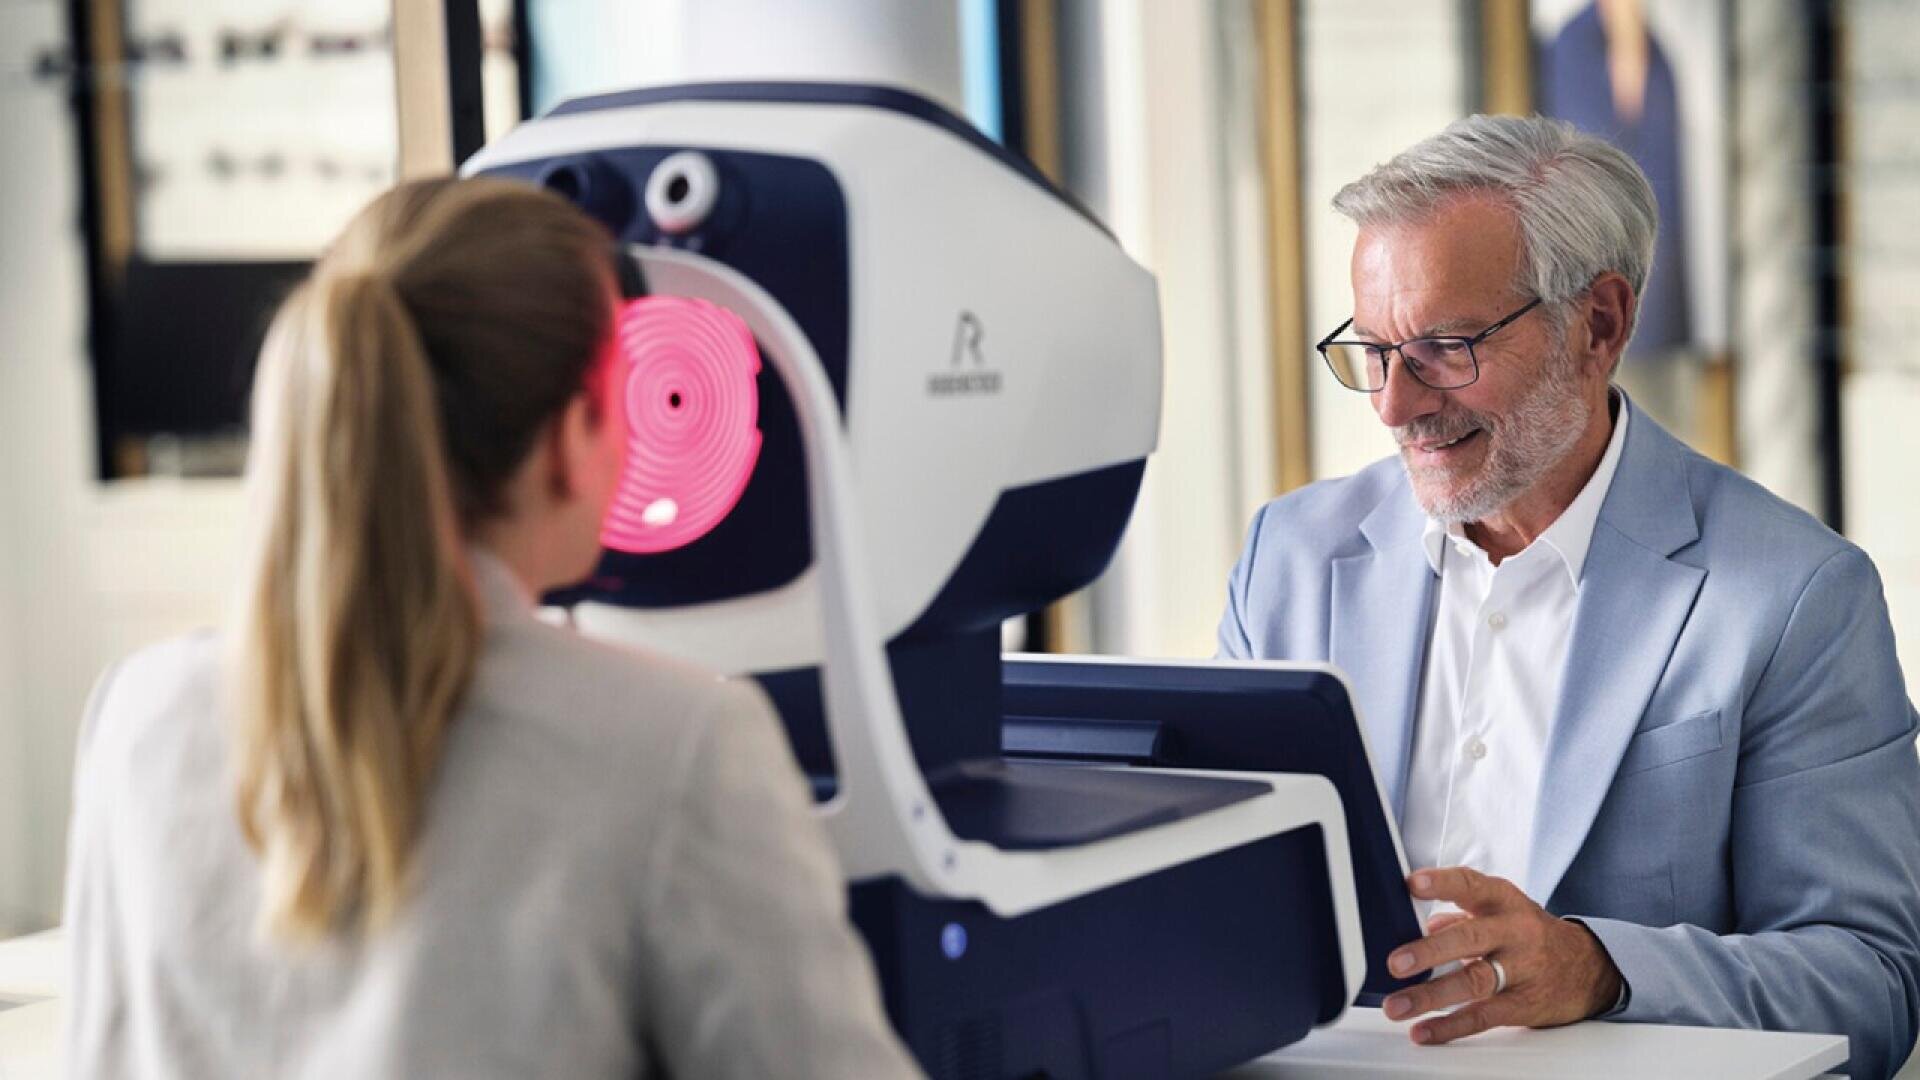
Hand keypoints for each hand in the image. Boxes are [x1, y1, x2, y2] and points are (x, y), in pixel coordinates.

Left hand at [1381, 866, 1622, 1044]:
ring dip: (1431, 996)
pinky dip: (1450, 1026)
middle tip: (1396, 962)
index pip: (1471, 885)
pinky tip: (1424, 1030)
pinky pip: (1484, 1016)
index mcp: (1504, 902)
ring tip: (1398, 1005)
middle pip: (1471, 938)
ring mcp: (1521, 969)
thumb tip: (1422, 923)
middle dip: (1431, 950)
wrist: (1589, 968)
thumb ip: (1460, 913)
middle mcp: (1514, 932)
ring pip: (1474, 981)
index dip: (1442, 884)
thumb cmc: (1532, 934)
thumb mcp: (1502, 911)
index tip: (1412, 884)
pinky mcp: (1524, 1004)